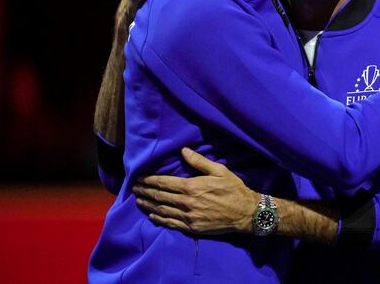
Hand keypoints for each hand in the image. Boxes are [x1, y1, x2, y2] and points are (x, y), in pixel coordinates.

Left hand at [133, 148, 258, 234]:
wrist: (245, 212)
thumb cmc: (233, 189)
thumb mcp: (219, 170)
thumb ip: (199, 161)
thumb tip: (183, 150)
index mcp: (191, 187)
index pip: (164, 183)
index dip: (149, 180)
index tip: (139, 178)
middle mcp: (186, 202)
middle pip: (159, 197)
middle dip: (145, 192)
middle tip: (134, 188)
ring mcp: (188, 217)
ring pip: (162, 210)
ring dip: (148, 205)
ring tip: (138, 201)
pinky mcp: (192, 228)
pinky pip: (171, 223)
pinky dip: (159, 219)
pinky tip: (152, 216)